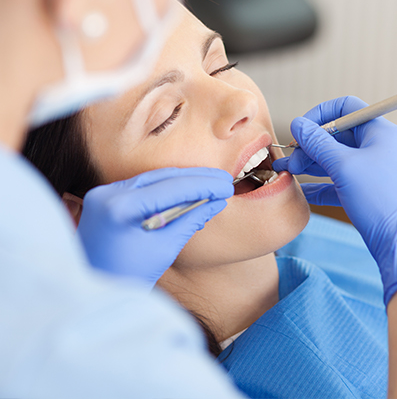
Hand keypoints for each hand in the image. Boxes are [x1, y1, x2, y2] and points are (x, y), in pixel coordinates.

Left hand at [77, 167, 233, 288]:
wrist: (94, 292)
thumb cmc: (128, 278)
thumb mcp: (165, 249)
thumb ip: (191, 220)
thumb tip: (217, 201)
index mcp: (120, 208)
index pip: (171, 188)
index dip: (203, 185)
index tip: (226, 185)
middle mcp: (107, 194)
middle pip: (161, 177)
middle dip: (196, 178)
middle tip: (224, 180)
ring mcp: (103, 193)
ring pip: (152, 179)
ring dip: (183, 181)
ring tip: (211, 183)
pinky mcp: (105, 197)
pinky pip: (142, 187)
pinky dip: (166, 189)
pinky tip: (188, 192)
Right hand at [273, 96, 396, 304]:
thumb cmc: (379, 200)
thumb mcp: (343, 166)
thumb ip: (317, 142)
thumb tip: (297, 124)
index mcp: (379, 133)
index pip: (346, 108)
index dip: (320, 115)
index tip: (300, 130)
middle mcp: (377, 147)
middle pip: (337, 135)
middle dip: (309, 146)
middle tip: (289, 159)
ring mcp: (372, 170)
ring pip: (335, 159)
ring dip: (310, 164)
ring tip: (287, 172)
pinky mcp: (366, 191)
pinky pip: (338, 181)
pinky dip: (320, 184)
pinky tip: (302, 191)